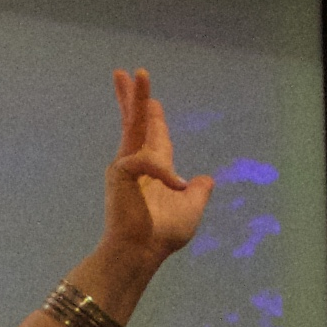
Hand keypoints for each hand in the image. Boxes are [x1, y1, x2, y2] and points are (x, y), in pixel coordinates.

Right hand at [99, 65, 212, 272]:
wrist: (140, 253)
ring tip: (138, 74)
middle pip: (136, 122)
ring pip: (133, 123)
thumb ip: (199, 193)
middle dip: (134, 97)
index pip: (153, 136)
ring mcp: (126, 165)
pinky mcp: (120, 170)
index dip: (153, 117)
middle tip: (129, 73)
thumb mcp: (190, 210)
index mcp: (154, 170)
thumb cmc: (161, 236)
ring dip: (135, 98)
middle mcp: (137, 162)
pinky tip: (175, 186)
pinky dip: (164, 171)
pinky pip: (148, 158)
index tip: (152, 101)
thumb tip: (206, 180)